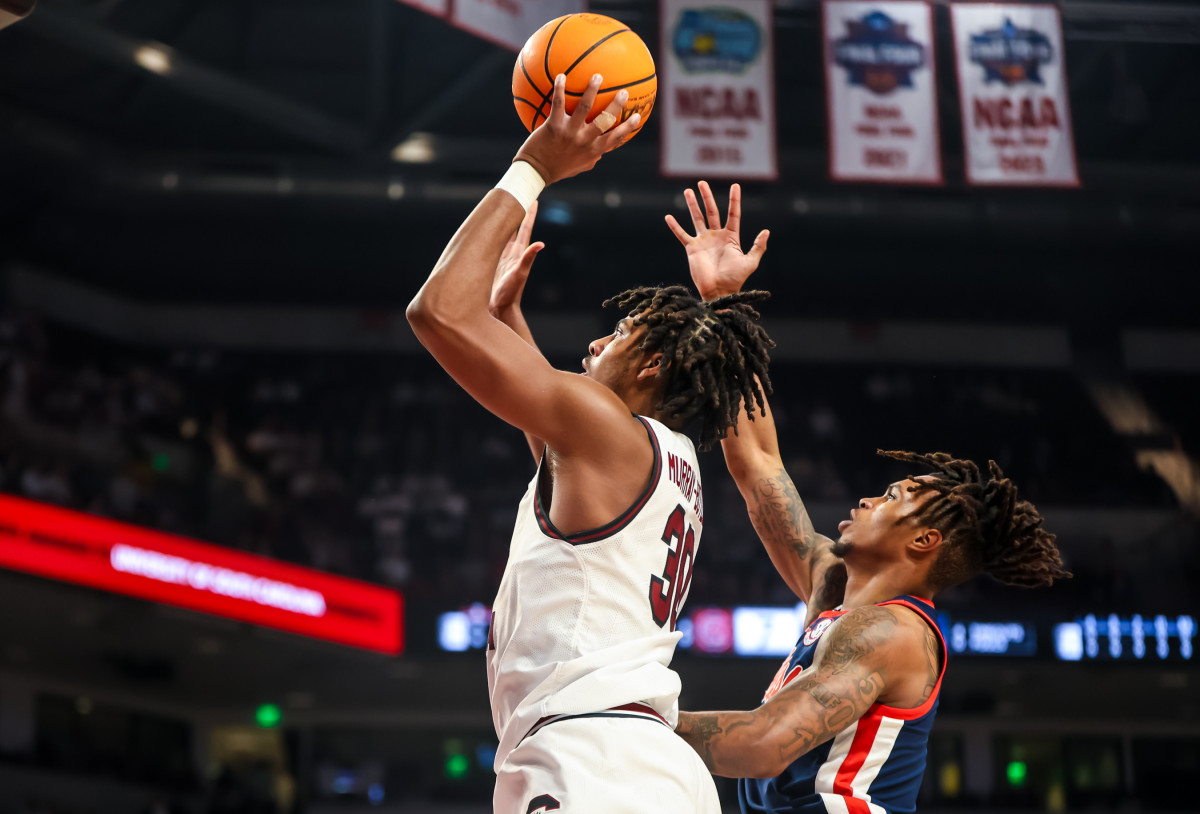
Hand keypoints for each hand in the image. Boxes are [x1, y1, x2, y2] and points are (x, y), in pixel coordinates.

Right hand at [490, 201, 542, 318]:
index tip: (533, 198)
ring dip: (502, 221)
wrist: (500, 309)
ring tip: (502, 208)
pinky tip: (488, 231)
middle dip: (516, 212)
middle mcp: (511, 252)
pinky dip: (491, 235)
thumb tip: (541, 244)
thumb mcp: (519, 274)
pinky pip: (492, 244)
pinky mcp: (492, 263)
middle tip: (517, 195)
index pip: (525, 228)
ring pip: (503, 234)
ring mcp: (502, 257)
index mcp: (519, 252)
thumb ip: (528, 258)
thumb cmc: (510, 294)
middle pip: (514, 227)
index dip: (529, 213)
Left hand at [514, 74, 640, 184]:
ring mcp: (569, 133)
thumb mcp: (580, 165)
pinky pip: (558, 104)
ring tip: (597, 77)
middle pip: (605, 121)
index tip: (638, 116)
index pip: (615, 138)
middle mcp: (584, 141)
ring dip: (592, 91)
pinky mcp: (554, 126)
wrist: (536, 172)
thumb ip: (592, 157)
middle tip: (624, 92)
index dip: (628, 128)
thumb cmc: (558, 168)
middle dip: (616, 106)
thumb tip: (602, 152)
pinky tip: (562, 75)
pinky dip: (560, 88)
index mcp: (593, 150)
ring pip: (584, 108)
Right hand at [665, 181, 768, 301]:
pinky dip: (675, 227)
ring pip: (697, 218)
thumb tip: (766, 231)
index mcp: (731, 237)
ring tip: (688, 191)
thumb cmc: (735, 279)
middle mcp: (716, 236)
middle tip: (702, 182)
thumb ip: (758, 246)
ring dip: (692, 205)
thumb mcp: (750, 262)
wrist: (719, 291)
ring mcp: (703, 241)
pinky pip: (682, 235)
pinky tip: (668, 217)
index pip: (733, 214)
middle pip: (711, 211)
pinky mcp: (692, 249)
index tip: (735, 185)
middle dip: (707, 197)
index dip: (734, 200)